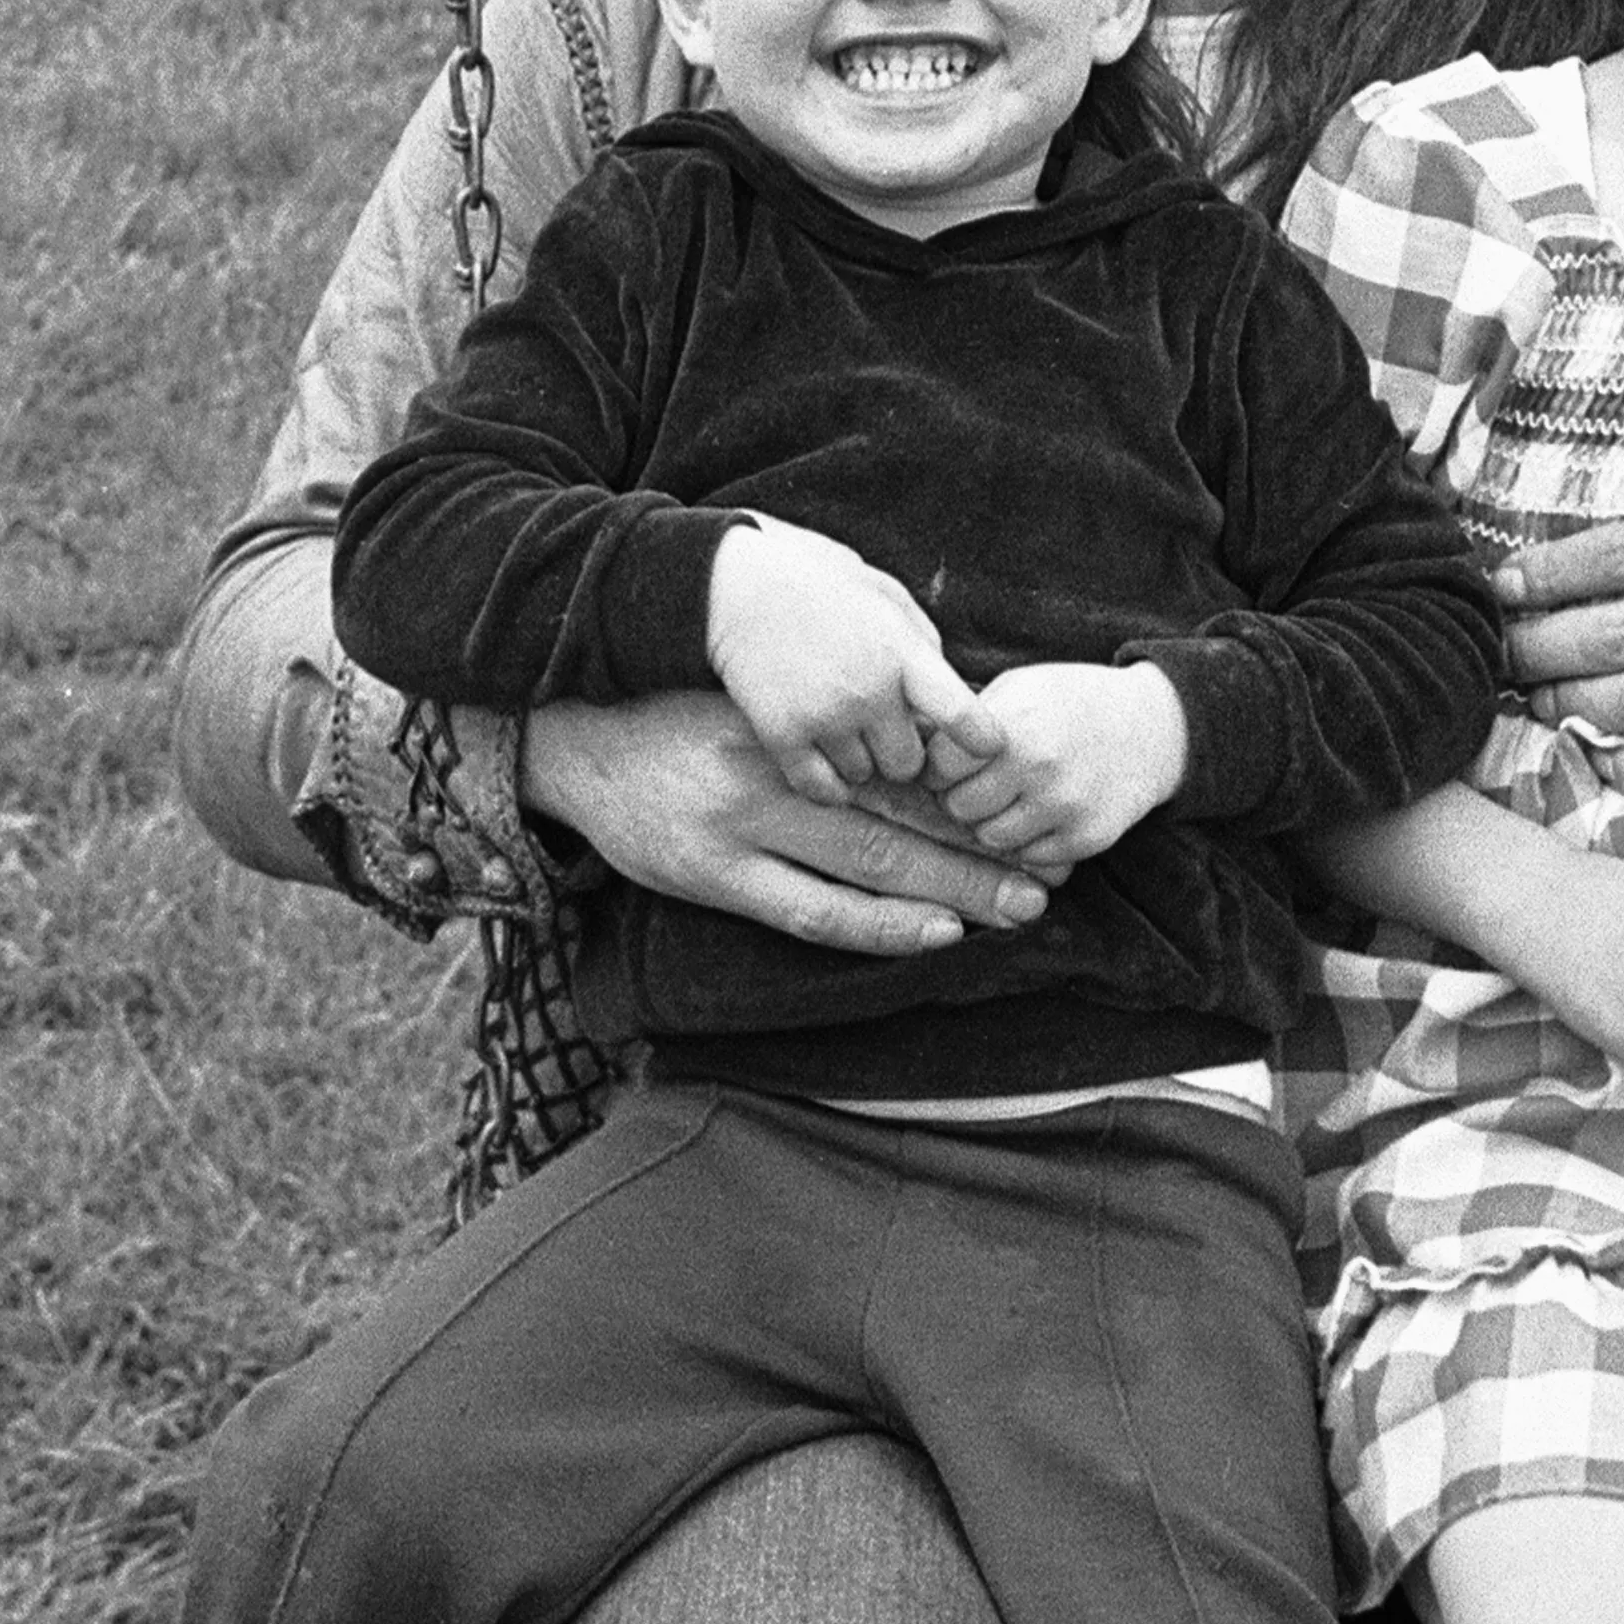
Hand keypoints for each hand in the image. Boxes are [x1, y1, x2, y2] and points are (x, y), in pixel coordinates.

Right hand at [519, 691, 1047, 955]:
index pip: (906, 759)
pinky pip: (810, 911)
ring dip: (951, 892)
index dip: (974, 790)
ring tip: (1016, 909)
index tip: (1032, 808)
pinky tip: (932, 931)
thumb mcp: (758, 692)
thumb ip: (832, 714)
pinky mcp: (715, 876)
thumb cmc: (676, 708)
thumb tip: (925, 719)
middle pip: (905, 815)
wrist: (572, 737)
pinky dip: (877, 924)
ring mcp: (745, 828)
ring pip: (870, 867)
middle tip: (1051, 877)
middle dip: (983, 851)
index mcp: (797, 719)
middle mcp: (779, 770)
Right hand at [705, 520, 980, 796]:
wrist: (734, 584)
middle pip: (910, 763)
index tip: (980, 748)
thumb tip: (952, 691)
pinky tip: (821, 758)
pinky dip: (826, 783)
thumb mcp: (882, 593)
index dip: (980, 742)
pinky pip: (821, 789)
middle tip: (880, 728)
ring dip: (858, 761)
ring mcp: (824, 716)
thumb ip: (921, 642)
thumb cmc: (815, 580)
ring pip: (865, 777)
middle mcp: (868, 691)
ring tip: (839, 726)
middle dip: (901, 751)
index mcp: (902, 652)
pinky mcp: (782, 735)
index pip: (964, 717)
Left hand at [922, 660, 1189, 879]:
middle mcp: (1037, 767)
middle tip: (979, 784)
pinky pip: (1030, 857)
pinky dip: (1028, 841)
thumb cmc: (1071, 702)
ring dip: (992, 823)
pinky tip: (1041, 813)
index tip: (951, 764)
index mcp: (1013, 724)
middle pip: (959, 807)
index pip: (938, 766)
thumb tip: (910, 745)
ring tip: (1011, 798)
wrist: (1152, 727)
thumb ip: (970, 720)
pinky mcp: (1086, 838)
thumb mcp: (1018, 688)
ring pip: (990, 839)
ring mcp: (1064, 806)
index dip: (938, 766)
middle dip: (960, 798)